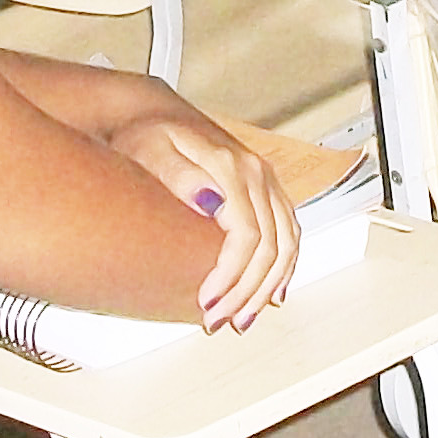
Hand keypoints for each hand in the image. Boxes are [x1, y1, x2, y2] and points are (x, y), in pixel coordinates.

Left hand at [111, 99, 298, 330]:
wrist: (157, 117)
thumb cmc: (147, 135)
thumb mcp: (151, 149)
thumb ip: (179, 175)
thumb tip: (211, 202)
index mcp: (232, 166)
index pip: (246, 233)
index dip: (230, 274)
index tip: (206, 300)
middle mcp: (257, 174)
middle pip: (270, 246)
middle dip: (246, 291)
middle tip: (219, 319)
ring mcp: (267, 182)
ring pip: (286, 245)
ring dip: (267, 287)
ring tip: (242, 316)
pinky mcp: (268, 192)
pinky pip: (289, 234)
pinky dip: (284, 268)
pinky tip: (272, 292)